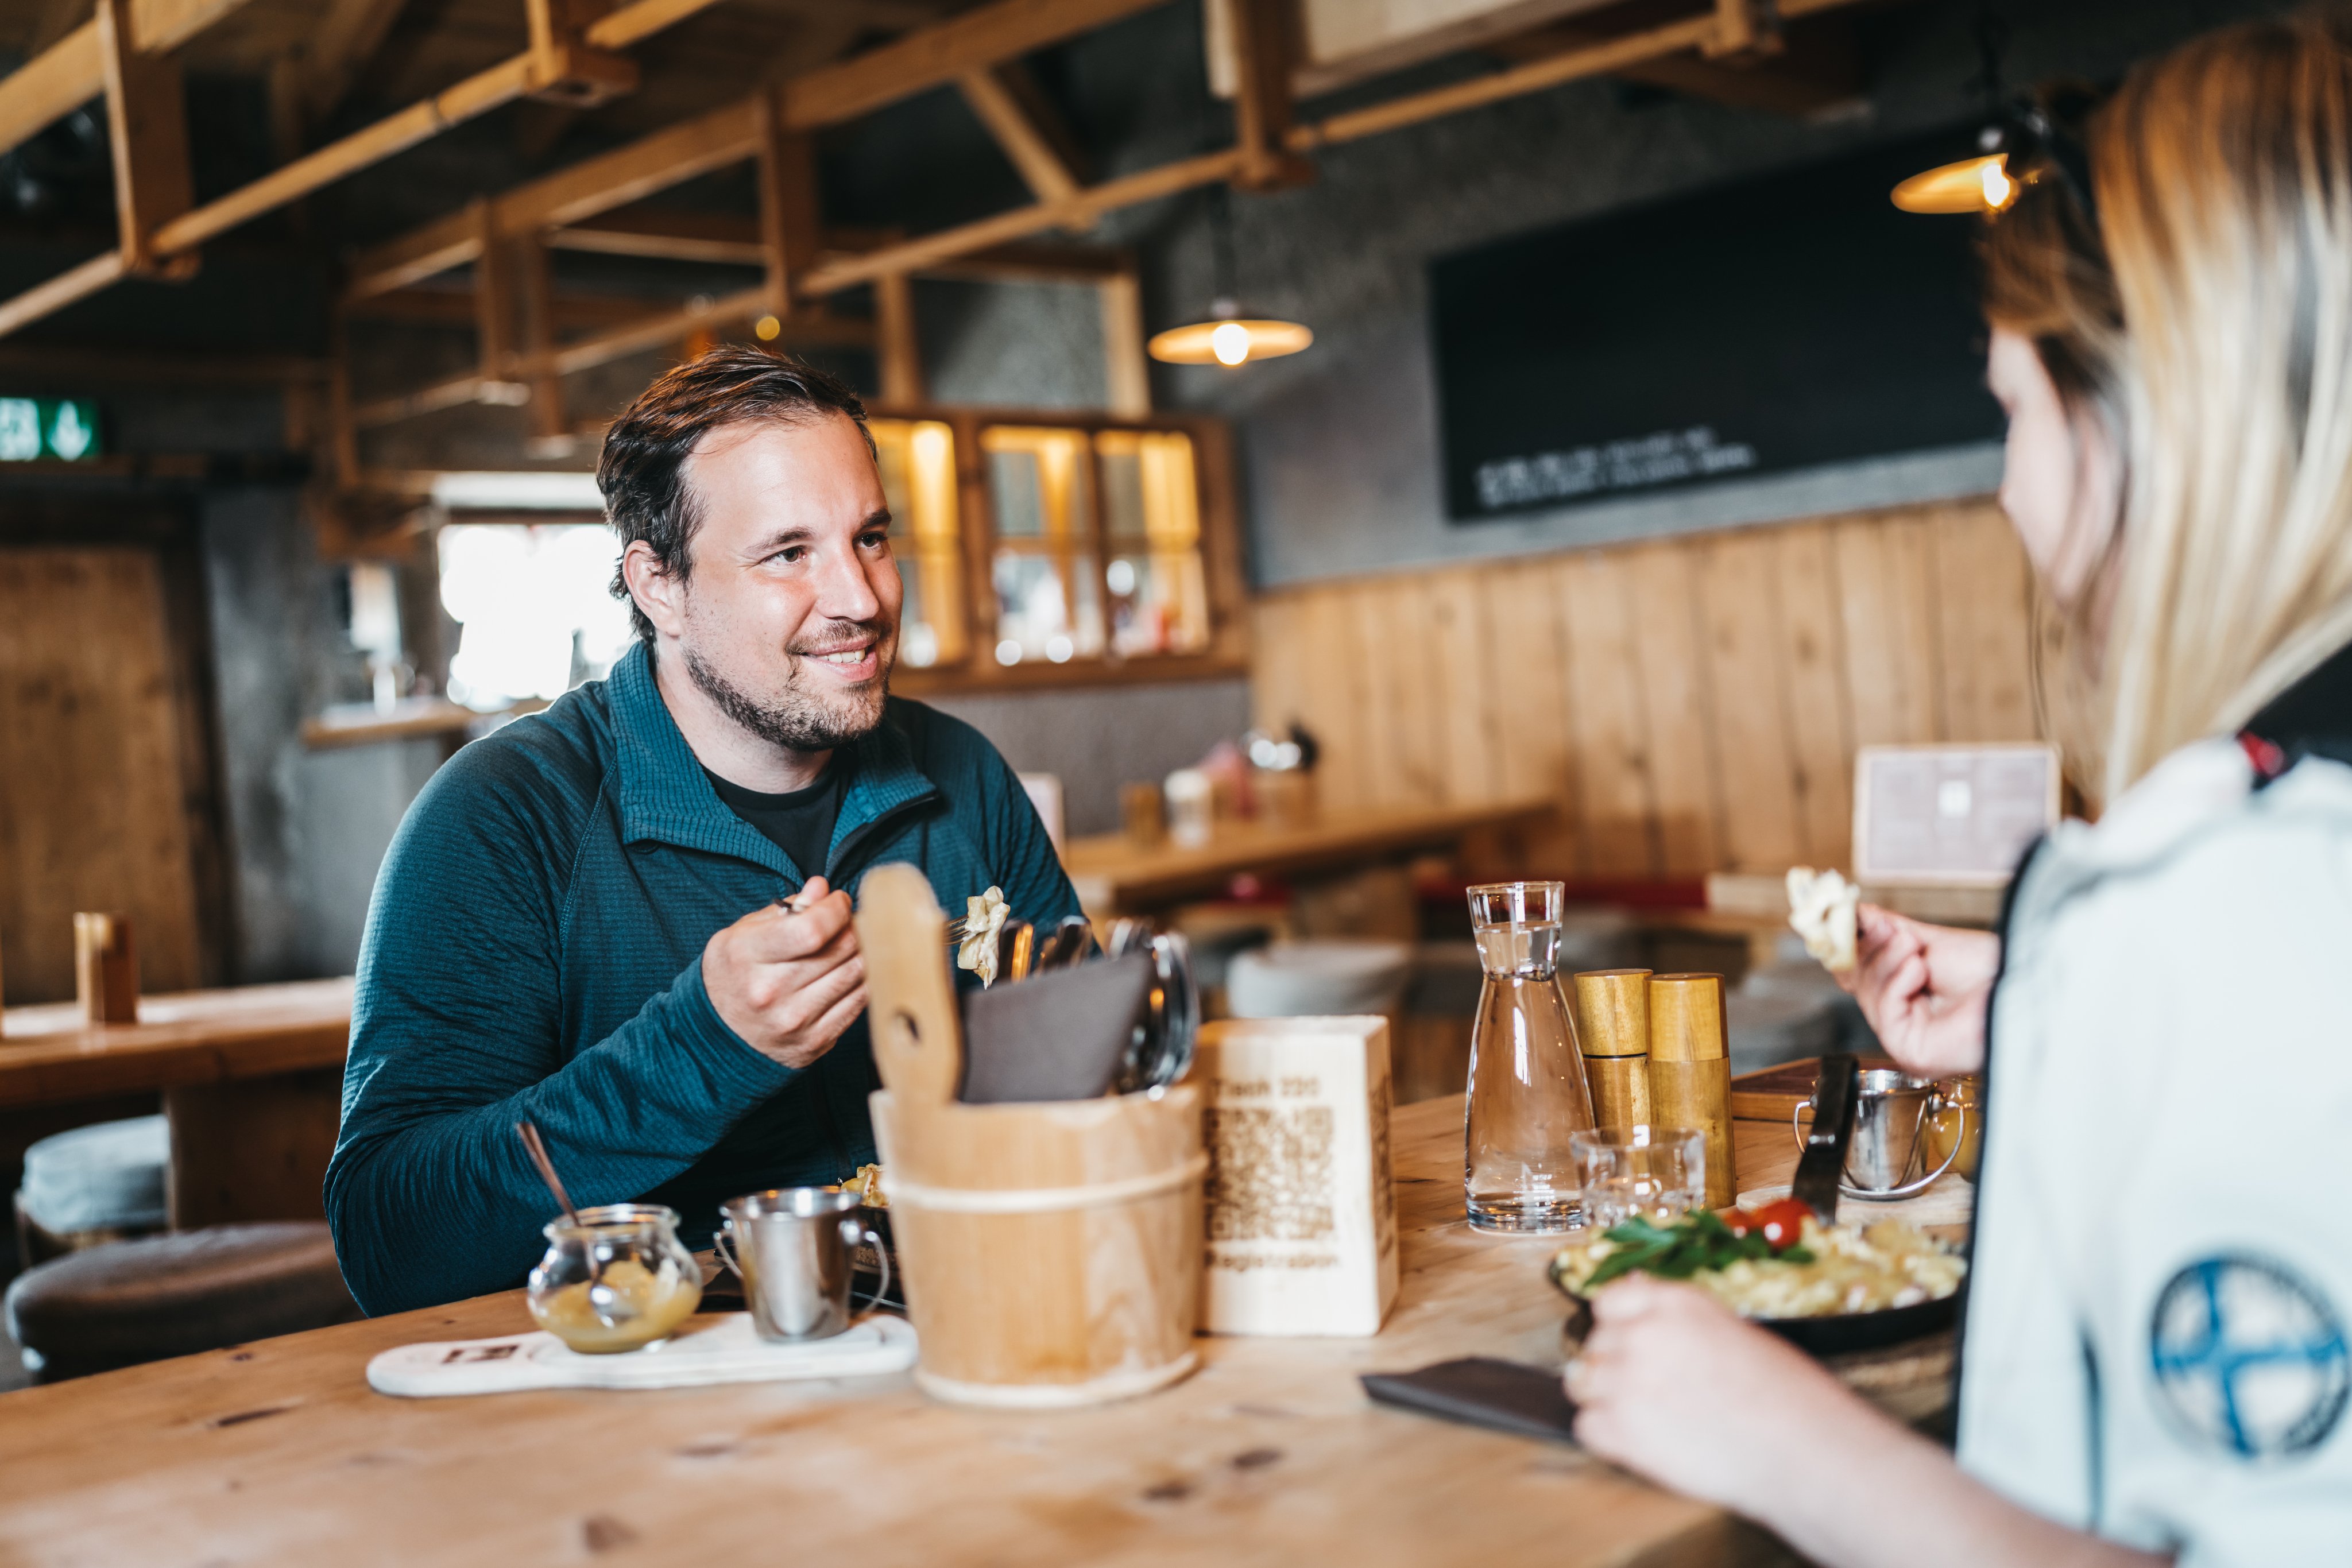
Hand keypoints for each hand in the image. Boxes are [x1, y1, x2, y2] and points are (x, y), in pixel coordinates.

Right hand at [702, 877, 866, 1069]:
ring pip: (856, 973)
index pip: (812, 929)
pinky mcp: (816, 1041)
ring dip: (862, 951)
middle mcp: (770, 991)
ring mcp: (795, 1020)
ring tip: (851, 944)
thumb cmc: (733, 975)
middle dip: (853, 926)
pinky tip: (850, 971)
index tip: (839, 901)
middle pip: (841, 949)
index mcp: (747, 956)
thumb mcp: (742, 934)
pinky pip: (859, 1002)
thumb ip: (783, 910)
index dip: (836, 909)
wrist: (717, 1035)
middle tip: (848, 921)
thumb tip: (821, 889)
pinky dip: (862, 980)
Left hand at [1567, 1277, 1875, 1517]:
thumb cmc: (1788, 1398)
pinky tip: (1642, 1444)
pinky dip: (1607, 1438)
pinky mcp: (1621, 1429)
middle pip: (1594, 1343)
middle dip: (1614, 1367)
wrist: (1804, 1450)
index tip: (1629, 1344)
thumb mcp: (1734, 1335)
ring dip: (1605, 1400)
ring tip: (1648, 1419)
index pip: (1610, 1300)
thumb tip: (1652, 1331)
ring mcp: (1626, 1380)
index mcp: (1674, 1303)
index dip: (1618, 1326)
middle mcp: (1642, 1332)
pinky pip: (1586, 1426)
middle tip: (1650, 1393)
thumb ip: (1682, 1328)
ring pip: (1580, 1383)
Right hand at [1838, 905, 1999, 1077]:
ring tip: (1914, 946)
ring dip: (1888, 962)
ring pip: (1869, 996)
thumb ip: (1889, 931)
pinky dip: (1897, 983)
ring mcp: (1907, 1039)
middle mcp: (1905, 1021)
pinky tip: (1919, 968)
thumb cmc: (1991, 971)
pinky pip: (1885, 1012)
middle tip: (1890, 929)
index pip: (1861, 976)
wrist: (2021, 985)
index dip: (1853, 948)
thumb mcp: (1930, 942)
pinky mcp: (1912, 1052)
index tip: (1849, 919)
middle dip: (1872, 951)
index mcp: (1907, 997)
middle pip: (1859, 985)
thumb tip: (1856, 914)